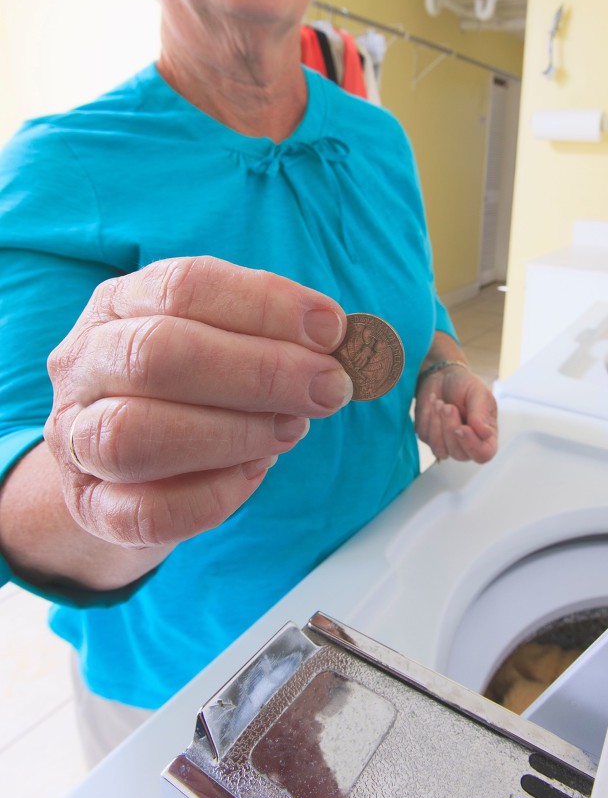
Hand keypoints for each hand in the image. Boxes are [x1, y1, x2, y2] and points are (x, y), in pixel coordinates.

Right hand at [42, 256, 351, 548]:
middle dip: (260, 372)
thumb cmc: (185, 391)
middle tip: (327, 388)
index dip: (265, 305)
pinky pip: (145, 512)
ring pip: (134, 435)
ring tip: (290, 431)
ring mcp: (76, 439)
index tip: (331, 330)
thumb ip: (271, 337)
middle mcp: (86, 364)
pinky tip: (252, 474)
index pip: (184, 286)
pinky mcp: (91, 507)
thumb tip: (341, 345)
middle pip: (158, 355)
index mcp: (120, 305)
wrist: (120, 467)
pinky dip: (212, 495)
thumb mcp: (219, 341)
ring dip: (232, 433)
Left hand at [414, 364, 497, 464]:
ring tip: (440, 403)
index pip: (484, 454)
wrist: (442, 376)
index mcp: (486, 435)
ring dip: (437, 425)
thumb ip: (481, 414)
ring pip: (441, 450)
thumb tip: (485, 433)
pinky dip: (428, 419)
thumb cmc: (465, 385)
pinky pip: (426, 438)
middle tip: (448, 406)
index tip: (461, 428)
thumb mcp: (478, 393)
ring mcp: (447, 443)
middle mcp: (467, 444)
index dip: (472, 445)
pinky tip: (433, 404)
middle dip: (450, 428)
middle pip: (460, 454)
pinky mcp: (430, 438)